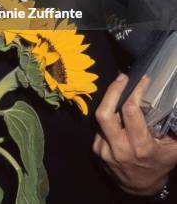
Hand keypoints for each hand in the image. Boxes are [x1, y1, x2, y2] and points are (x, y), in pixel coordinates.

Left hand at [93, 73, 176, 196]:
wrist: (140, 188)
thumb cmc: (159, 164)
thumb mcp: (172, 149)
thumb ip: (173, 128)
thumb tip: (175, 105)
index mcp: (140, 147)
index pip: (131, 111)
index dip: (136, 91)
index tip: (143, 80)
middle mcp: (120, 149)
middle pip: (105, 113)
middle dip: (112, 91)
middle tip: (122, 78)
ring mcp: (105, 150)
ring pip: (101, 117)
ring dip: (110, 101)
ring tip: (120, 89)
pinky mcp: (97, 150)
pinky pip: (100, 127)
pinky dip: (109, 116)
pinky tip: (116, 112)